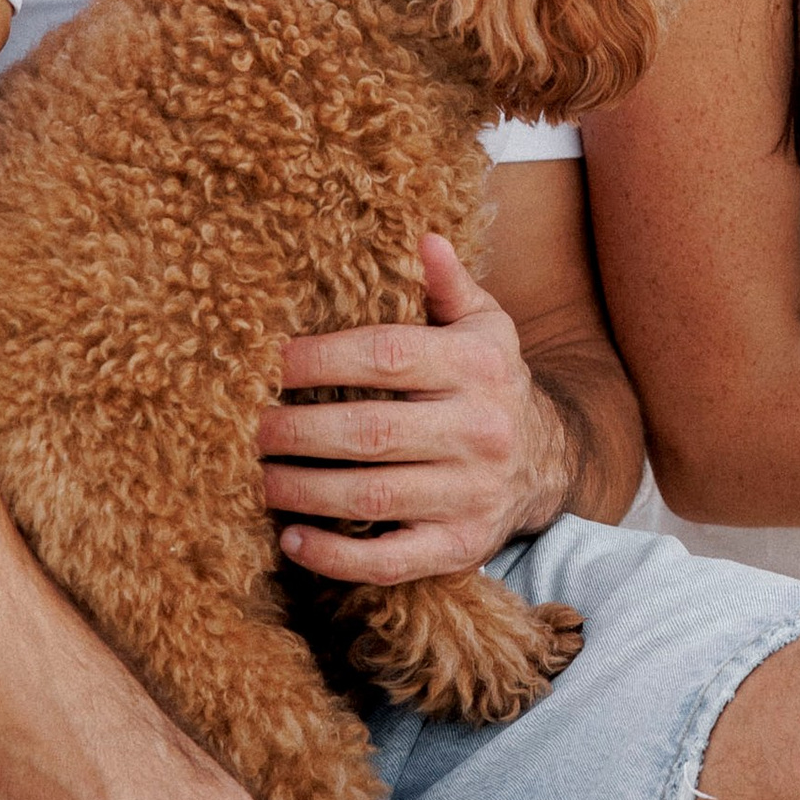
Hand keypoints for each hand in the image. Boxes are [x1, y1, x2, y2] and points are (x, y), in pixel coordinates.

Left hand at [262, 233, 573, 577]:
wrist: (549, 463)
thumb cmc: (491, 382)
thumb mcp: (485, 326)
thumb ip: (449, 285)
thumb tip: (421, 238)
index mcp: (479, 366)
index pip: (389, 357)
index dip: (322, 357)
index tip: (270, 361)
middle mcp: (480, 431)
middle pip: (371, 432)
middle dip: (299, 430)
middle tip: (251, 427)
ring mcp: (471, 495)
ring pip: (373, 499)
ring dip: (304, 490)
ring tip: (261, 477)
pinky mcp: (461, 547)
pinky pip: (391, 561)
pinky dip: (336, 557)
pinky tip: (293, 538)